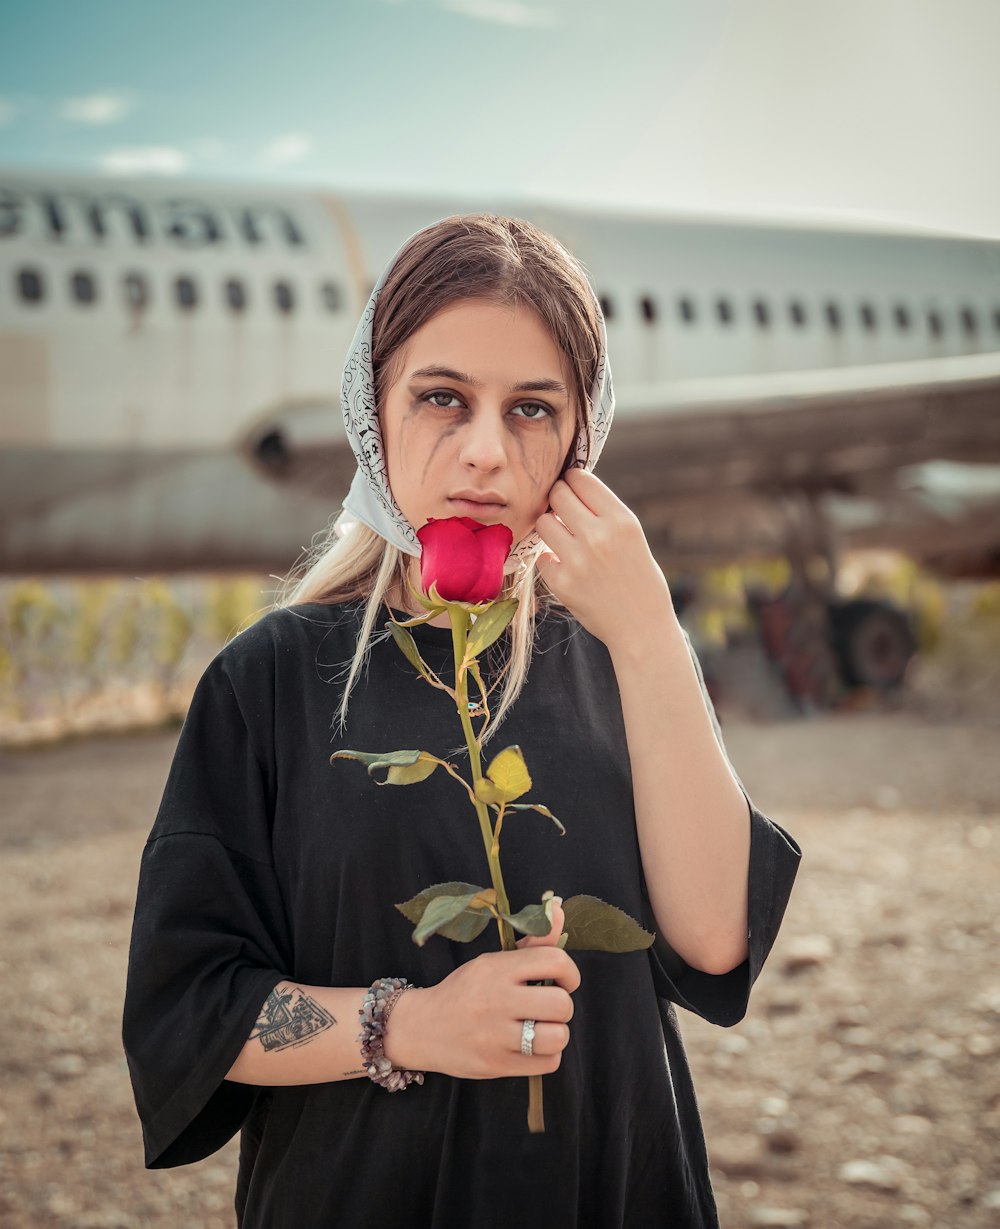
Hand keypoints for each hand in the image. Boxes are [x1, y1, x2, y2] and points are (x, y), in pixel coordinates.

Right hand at [390, 900, 580, 1079]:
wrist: (422, 1027)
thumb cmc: (465, 991)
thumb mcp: (493, 961)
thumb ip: (532, 941)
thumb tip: (559, 906)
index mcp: (498, 968)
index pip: (555, 961)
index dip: (570, 972)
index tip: (562, 980)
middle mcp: (498, 1000)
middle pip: (561, 1004)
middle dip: (562, 1007)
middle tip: (546, 1008)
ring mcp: (496, 1035)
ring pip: (558, 1037)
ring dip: (555, 1034)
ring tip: (539, 1029)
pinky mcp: (496, 1064)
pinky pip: (548, 1063)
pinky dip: (545, 1056)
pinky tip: (529, 1047)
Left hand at [534, 468, 673, 648]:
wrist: (642, 627)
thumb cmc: (639, 578)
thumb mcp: (632, 536)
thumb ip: (603, 511)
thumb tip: (568, 484)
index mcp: (621, 520)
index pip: (580, 479)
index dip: (572, 481)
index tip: (572, 489)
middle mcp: (599, 536)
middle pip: (557, 495)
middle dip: (557, 501)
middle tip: (564, 513)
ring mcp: (578, 560)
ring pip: (543, 523)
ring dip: (550, 528)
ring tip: (564, 540)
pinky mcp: (562, 583)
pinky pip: (541, 557)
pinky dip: (551, 561)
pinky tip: (568, 569)